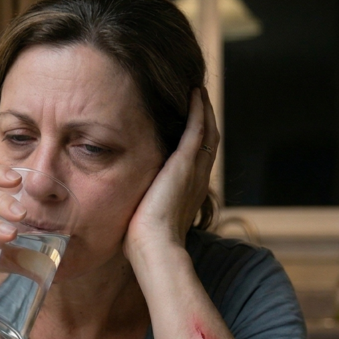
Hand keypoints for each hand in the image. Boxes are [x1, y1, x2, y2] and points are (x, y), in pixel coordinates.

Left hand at [125, 88, 219, 257]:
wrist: (154, 247)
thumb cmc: (145, 242)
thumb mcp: (147, 218)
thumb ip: (144, 205)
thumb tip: (128, 206)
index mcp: (190, 192)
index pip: (199, 158)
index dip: (198, 139)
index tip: (192, 123)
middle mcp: (199, 179)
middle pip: (209, 141)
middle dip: (205, 119)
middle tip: (199, 98)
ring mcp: (195, 170)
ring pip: (208, 131)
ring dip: (204, 110)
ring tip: (197, 91)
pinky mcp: (186, 163)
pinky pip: (197, 129)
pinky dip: (198, 111)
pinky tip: (194, 94)